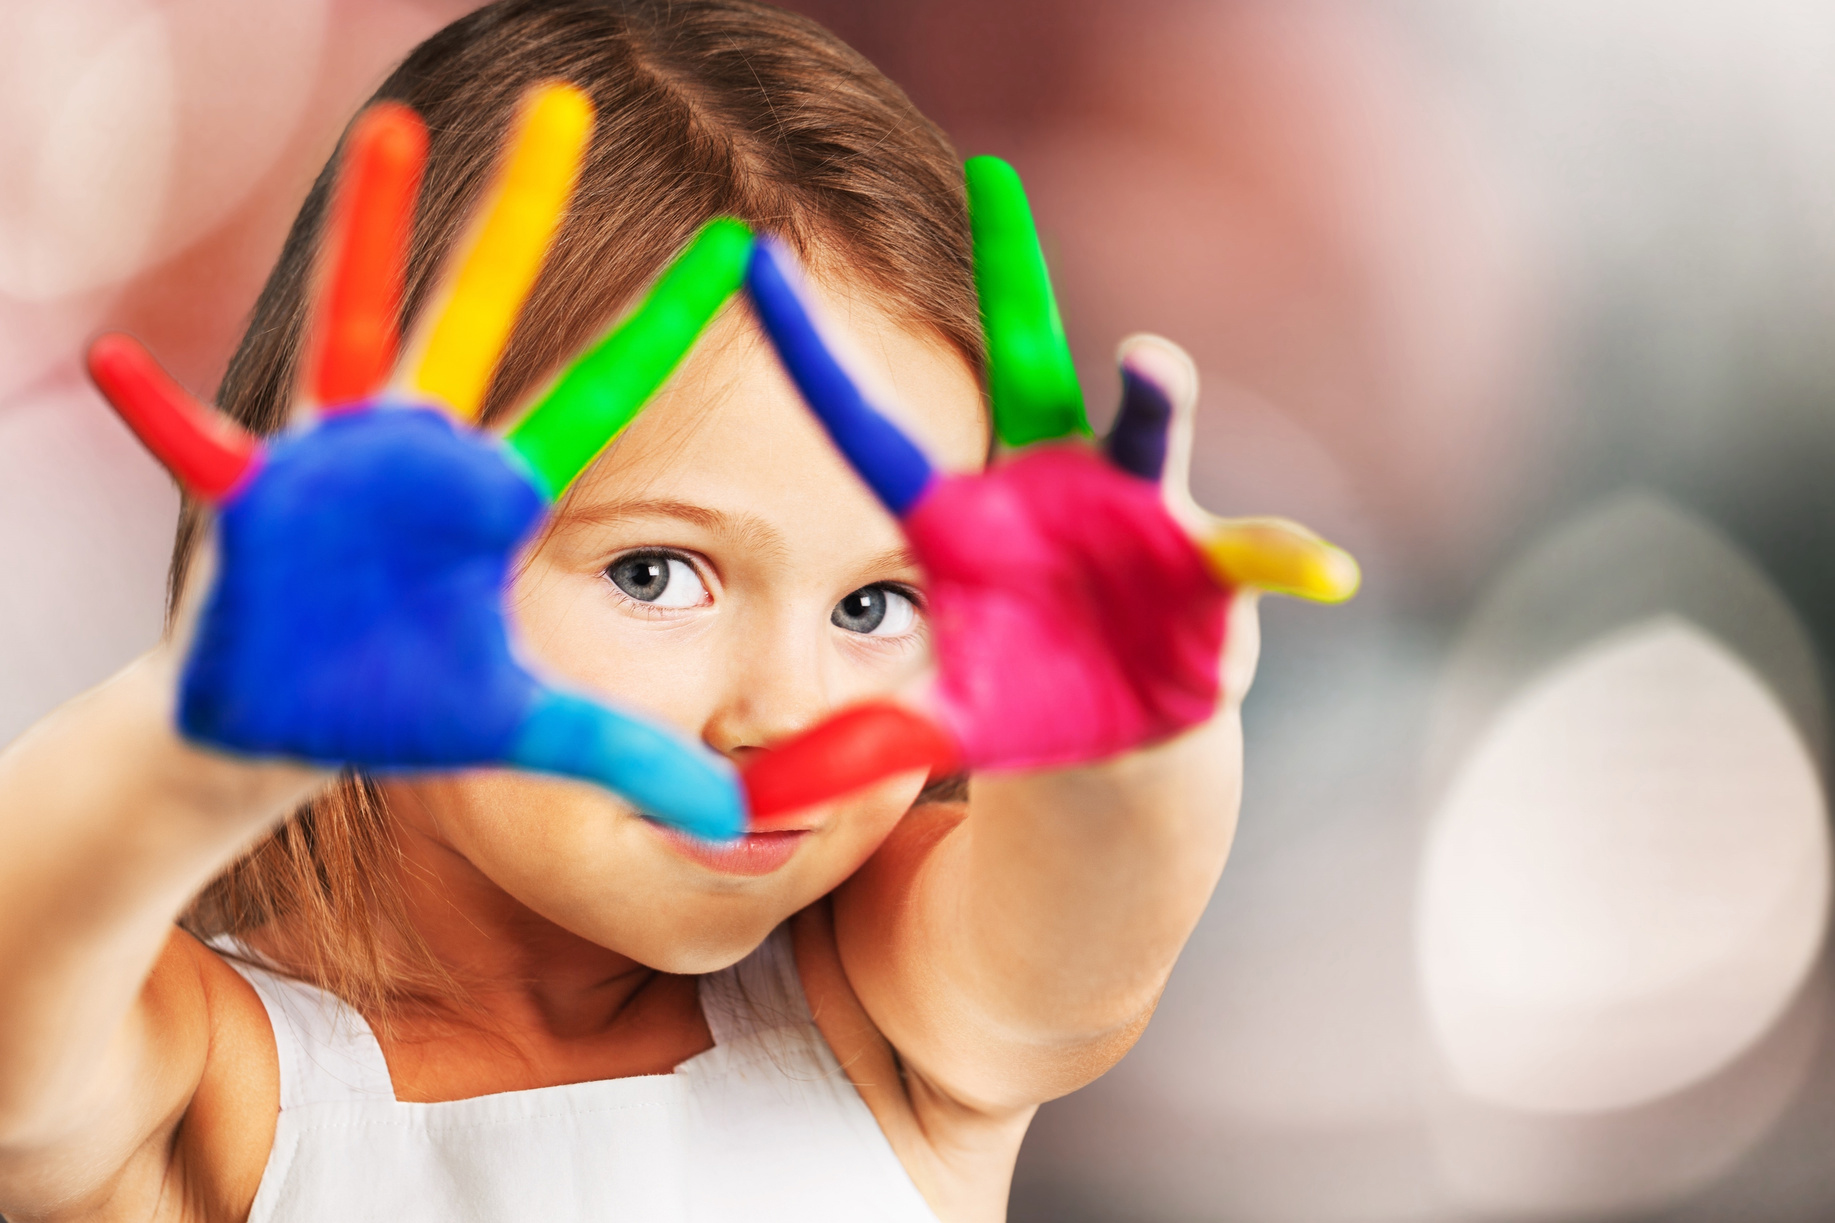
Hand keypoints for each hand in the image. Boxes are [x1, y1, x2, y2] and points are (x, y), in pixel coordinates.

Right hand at [86, 87, 754, 838]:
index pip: (599, 393)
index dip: (661, 326)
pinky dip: (162, 416)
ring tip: (388, 136)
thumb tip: (733, 819)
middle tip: (568, 102)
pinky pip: (203, 451)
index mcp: (495, 493)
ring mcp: (338, 461)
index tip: (734, 247)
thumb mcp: (527, 731)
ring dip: (366, 236)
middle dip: (520, 214)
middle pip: (486, 313)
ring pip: (359, 328)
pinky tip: (121, 364)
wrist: (286, 727)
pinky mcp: (259, 502)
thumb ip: (626, 757)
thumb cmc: (402, 708)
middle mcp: (423, 450)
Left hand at [739, 158, 1357, 814]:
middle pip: (1027, 374)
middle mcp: (1049, 489)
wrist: (1121, 733)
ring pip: (1142, 442)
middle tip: (990, 181)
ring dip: (1149, 404)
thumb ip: (859, 750)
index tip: (754, 262)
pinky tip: (1320, 570)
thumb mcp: (940, 725)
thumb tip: (748, 808)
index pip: (874, 433)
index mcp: (966, 520)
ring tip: (1150, 365)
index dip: (816, 359)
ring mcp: (1134, 518)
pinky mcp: (1206, 571)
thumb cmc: (1023, 702)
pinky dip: (1281, 560)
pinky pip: (1250, 558)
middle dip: (1011, 284)